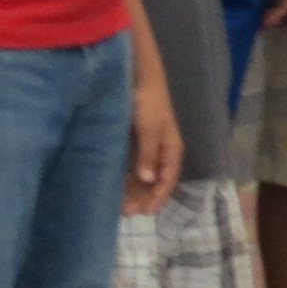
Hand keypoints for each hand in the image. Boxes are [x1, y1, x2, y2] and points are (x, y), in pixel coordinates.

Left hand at [124, 72, 181, 215]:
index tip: (145, 213)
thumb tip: (149, 181)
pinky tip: (115, 186)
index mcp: (171, 148)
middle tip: (128, 213)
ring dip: (134, 191)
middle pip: (155, 180)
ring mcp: (146, 146)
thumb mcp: (150, 128)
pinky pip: (131, 165)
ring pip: (142, 175)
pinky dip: (125, 178)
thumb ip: (148, 154)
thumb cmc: (148, 101)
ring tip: (120, 205)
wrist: (136, 74)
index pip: (168, 179)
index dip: (158, 197)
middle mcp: (160, 150)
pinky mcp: (133, 140)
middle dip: (143, 197)